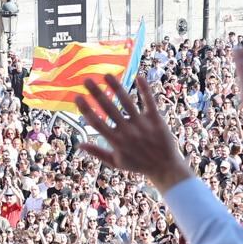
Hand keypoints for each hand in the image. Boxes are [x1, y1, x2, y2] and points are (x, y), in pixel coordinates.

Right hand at [73, 72, 191, 193]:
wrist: (165, 168)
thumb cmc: (138, 164)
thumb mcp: (116, 162)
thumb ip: (97, 152)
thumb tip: (79, 144)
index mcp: (116, 142)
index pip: (97, 123)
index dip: (86, 110)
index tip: (77, 97)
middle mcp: (127, 131)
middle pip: (109, 109)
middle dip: (97, 93)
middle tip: (86, 80)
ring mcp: (142, 124)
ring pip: (127, 102)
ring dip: (116, 87)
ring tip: (106, 75)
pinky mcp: (156, 120)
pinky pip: (149, 102)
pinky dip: (145, 89)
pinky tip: (139, 76)